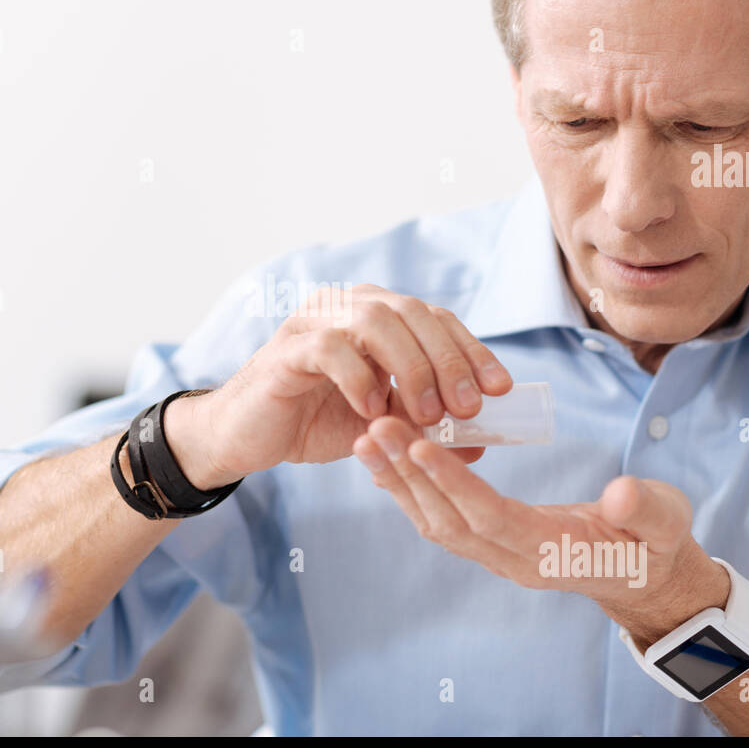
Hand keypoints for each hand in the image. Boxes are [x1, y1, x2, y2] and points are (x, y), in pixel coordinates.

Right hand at [180, 284, 512, 485]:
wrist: (248, 437)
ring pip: (377, 319)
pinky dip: (359, 378)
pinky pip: (330, 347)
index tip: (500, 389)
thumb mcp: (383, 427)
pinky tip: (372, 411)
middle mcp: (348, 306)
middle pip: (414, 312)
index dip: (473, 351)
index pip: (436, 319)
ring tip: (425, 414)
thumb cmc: (315, 421)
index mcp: (377, 316)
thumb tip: (482, 442)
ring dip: (411, 367)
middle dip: (449, 360)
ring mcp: (314, 321)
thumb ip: (425, 427)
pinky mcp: (286, 349)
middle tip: (467, 408)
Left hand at [353, 415, 729, 644]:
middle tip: (375, 430)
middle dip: (410, 476)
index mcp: (552, 554)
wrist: (643, 577)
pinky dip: (412, 489)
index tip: (420, 447)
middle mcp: (514, 560)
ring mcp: (498, 556)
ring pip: (436, 522)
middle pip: (449, 520)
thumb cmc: (654, 543)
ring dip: (400, 482)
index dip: (454, 484)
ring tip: (368, 439)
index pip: (492, 519)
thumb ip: (646, 511)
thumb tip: (622, 494)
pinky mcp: (489, 543)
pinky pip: (441, 518)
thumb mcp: (666, 524)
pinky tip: (390, 459)